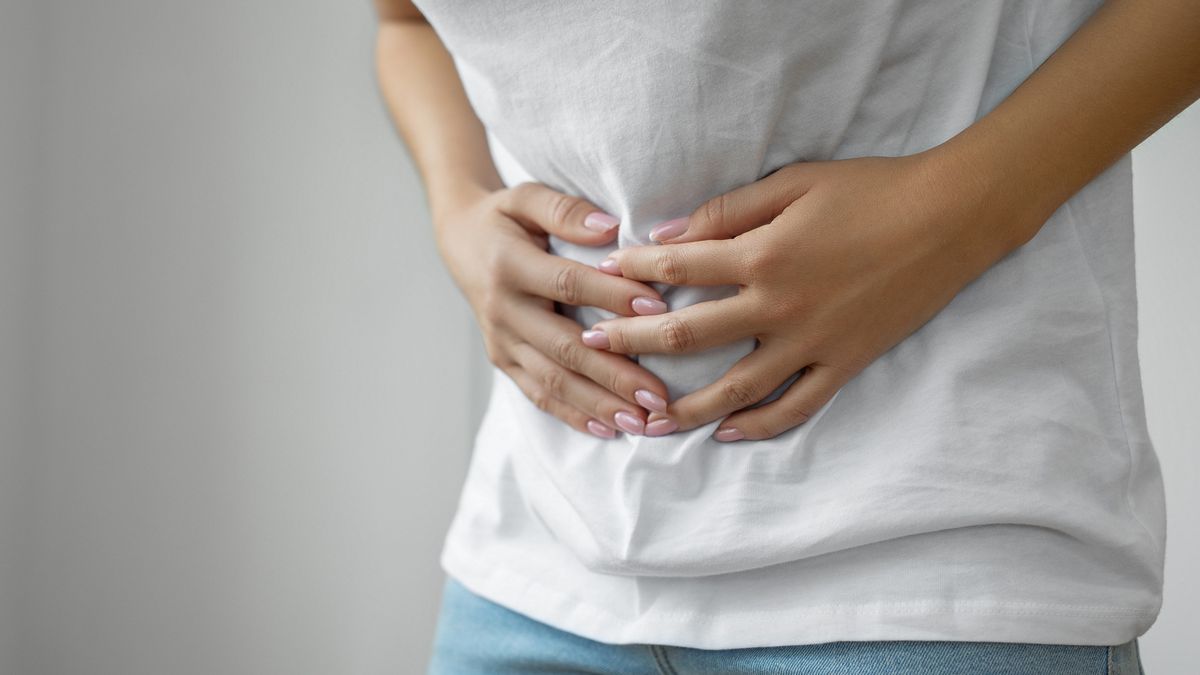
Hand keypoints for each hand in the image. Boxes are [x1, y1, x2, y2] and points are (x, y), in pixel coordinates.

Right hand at [435, 182, 672, 437]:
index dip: (612, 297)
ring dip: (599, 405)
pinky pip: (537, 394)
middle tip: (658, 396)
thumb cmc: (504, 218)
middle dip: (614, 375)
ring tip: (642, 423)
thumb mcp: (526, 197)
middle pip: (564, 346)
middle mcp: (502, 309)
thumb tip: (610, 229)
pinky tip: (607, 429)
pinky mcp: (502, 361)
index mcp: (509, 266)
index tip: (657, 310)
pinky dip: (572, 415)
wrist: (459, 243)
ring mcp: (501, 341)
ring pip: (553, 380)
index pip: (569, 284)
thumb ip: (565, 210)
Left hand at [585, 152, 1035, 440]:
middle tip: (592, 350)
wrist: (951, 218)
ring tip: (644, 420)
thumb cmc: (871, 189)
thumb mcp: (794, 183)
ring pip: (735, 388)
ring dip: (684, 406)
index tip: (603, 277)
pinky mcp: (844, 363)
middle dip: (633, 341)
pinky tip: (726, 433)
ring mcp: (811, 343)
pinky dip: (759, 425)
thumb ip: (727, 211)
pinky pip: (795, 406)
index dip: (634, 270)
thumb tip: (666, 233)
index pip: (678, 268)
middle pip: (688, 334)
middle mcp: (778, 307)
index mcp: (762, 255)